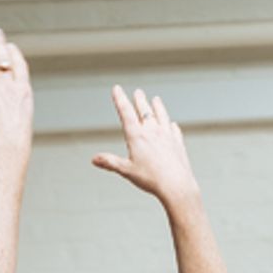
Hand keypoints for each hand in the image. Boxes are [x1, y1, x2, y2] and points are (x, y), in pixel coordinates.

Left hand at [0, 28, 32, 155]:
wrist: (10, 144)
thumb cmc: (16, 141)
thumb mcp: (21, 121)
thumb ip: (13, 111)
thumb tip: (6, 116)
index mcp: (23, 92)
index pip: (20, 66)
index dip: (15, 54)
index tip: (11, 46)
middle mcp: (8, 88)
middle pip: (2, 60)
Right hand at [92, 87, 198, 208]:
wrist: (176, 184)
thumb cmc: (150, 179)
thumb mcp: (126, 171)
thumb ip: (110, 162)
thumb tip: (94, 159)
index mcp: (137, 136)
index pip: (126, 113)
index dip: (120, 99)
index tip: (116, 88)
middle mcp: (152, 131)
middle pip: (144, 111)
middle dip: (139, 100)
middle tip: (138, 92)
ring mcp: (167, 135)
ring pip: (161, 116)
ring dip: (157, 107)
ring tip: (156, 100)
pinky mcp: (177, 143)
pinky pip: (174, 130)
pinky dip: (171, 126)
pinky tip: (172, 125)